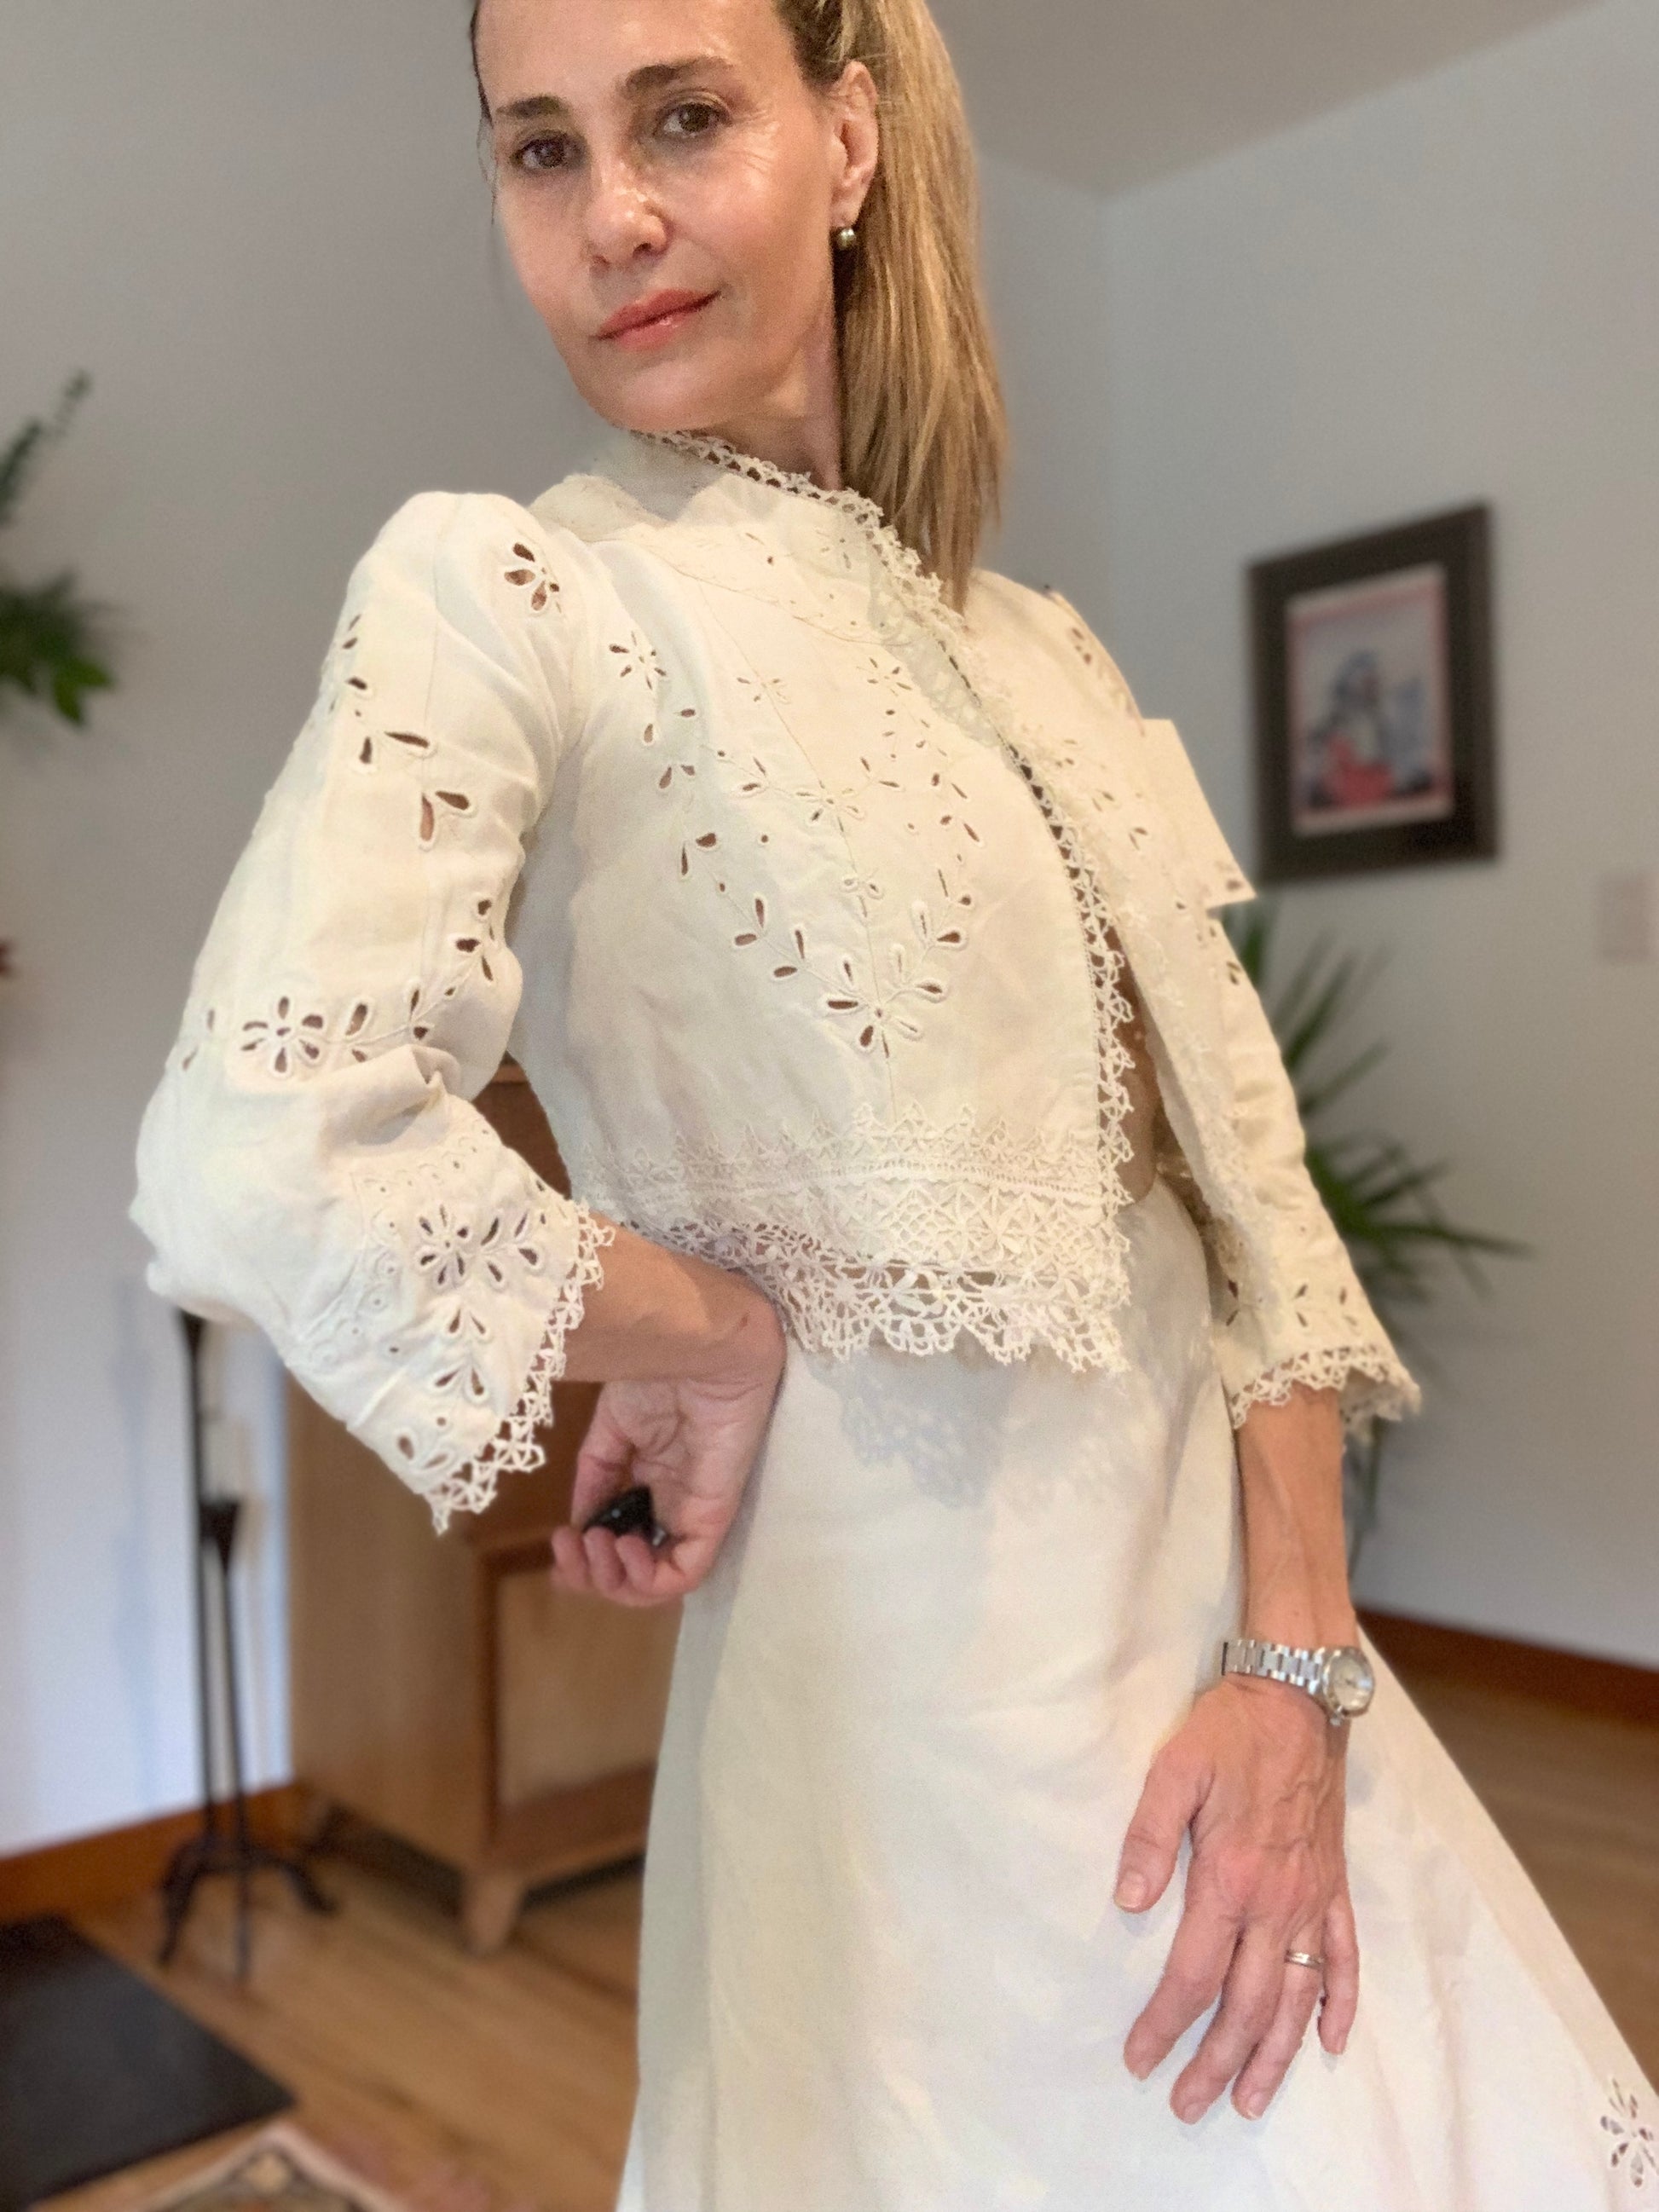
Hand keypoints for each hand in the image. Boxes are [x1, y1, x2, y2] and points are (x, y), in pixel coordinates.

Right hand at [549, 1306, 786, 1606]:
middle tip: (571, 1553)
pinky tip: (624, 1547)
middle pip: (634, 1572)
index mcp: (649, 1484)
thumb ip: (596, 1478)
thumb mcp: (612, 1430)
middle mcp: (671, 1505)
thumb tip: (581, 1523)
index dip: (586, 1560)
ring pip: (659, 1581)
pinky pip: (688, 1571)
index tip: (559, 1543)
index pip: (619, 1543)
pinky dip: (650, 1579)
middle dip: (593, 1576)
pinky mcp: (714, 1515)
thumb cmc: (658, 1372)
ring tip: (597, 1547)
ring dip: (616, 1582)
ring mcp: (693, 1513)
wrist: (693, 1346)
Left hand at [1114, 1674, 1357, 2122]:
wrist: (1299, 1697)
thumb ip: (1148, 1837)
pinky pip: (1345, 1958)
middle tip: (1188, 2105)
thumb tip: (1128, 1900)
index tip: (1140, 2059)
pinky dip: (1340, 2004)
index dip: (1165, 2024)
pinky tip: (1330, 2041)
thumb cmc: (1229, 1732)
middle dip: (1216, 2062)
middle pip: (1247, 2006)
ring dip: (1275, 2056)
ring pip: (1297, 1998)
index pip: (1193, 1975)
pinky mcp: (1334, 1886)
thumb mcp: (1174, 1770)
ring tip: (1249, 2099)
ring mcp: (1311, 1899)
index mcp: (1231, 1880)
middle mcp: (1277, 1903)